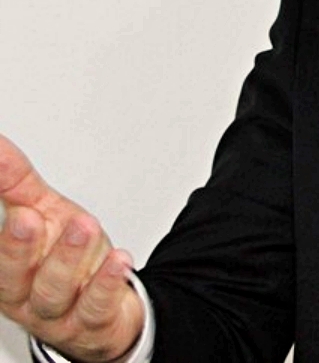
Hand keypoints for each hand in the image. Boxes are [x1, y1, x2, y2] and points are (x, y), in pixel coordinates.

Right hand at [0, 134, 143, 361]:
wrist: (102, 309)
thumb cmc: (66, 258)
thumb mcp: (43, 212)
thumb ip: (16, 182)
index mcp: (7, 269)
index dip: (2, 238)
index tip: (14, 210)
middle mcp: (24, 294)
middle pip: (14, 276)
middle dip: (18, 247)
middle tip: (27, 218)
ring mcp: (58, 312)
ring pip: (56, 290)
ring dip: (68, 257)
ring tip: (83, 226)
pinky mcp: (92, 323)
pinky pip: (96, 306)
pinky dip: (107, 282)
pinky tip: (119, 260)